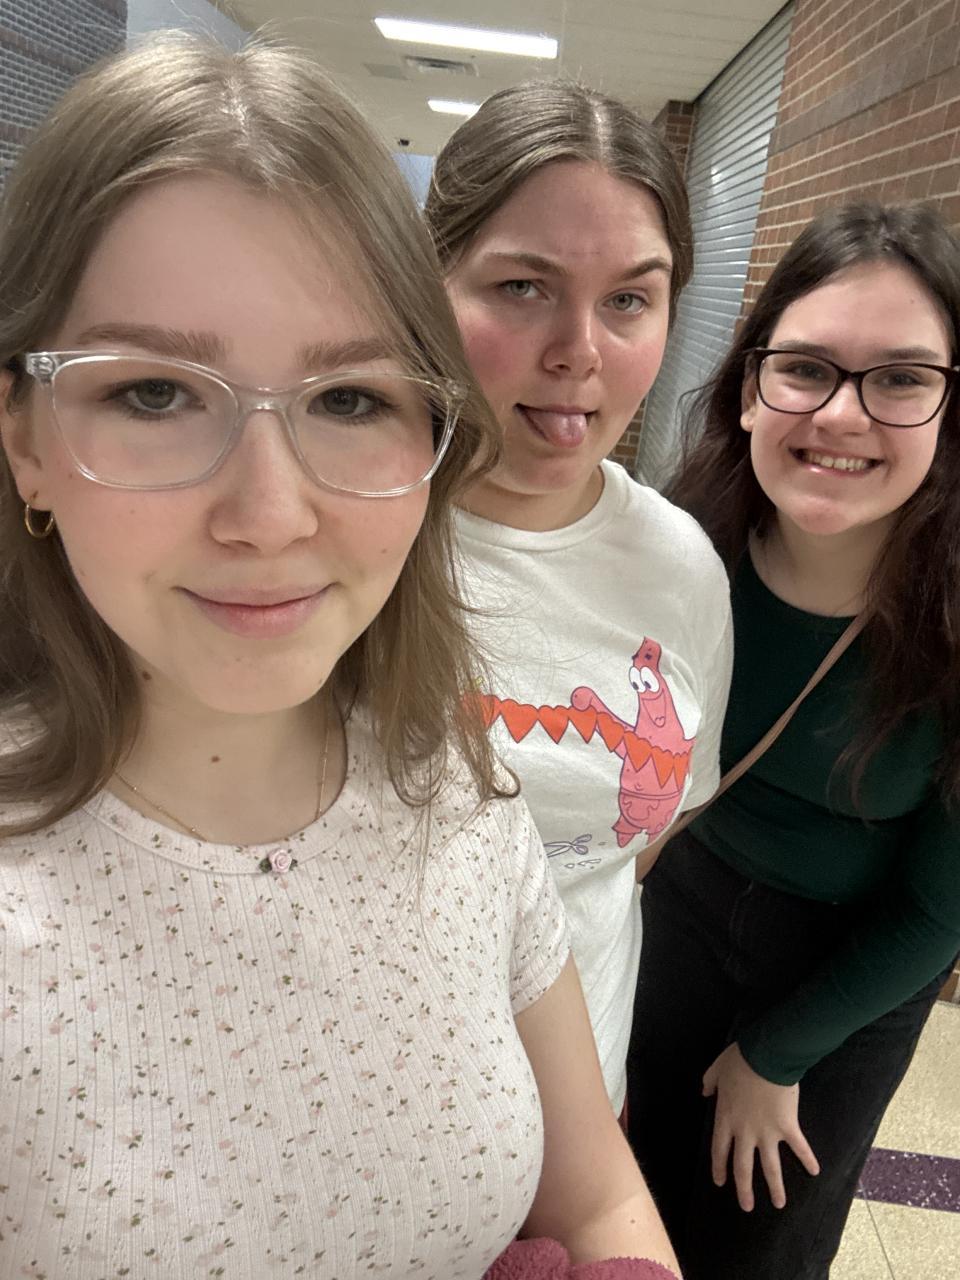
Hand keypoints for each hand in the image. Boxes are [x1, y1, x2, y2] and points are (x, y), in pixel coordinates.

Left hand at [702, 1042, 819, 1211]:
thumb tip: (704, 1092)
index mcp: (726, 1118)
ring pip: (770, 1166)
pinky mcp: (788, 1127)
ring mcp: (767, 1132)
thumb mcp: (717, 1069)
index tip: (720, 1183)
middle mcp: (745, 1132)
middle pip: (742, 1167)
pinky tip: (815, 1172)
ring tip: (779, 1204)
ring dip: (775, 1187)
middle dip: (744, 1189)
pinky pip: (799, 1147)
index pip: (719, 1149)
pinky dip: (808, 1159)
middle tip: (747, 1207)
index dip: (719, 1167)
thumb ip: (709, 1082)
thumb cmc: (740, 1061)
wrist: (766, 1057)